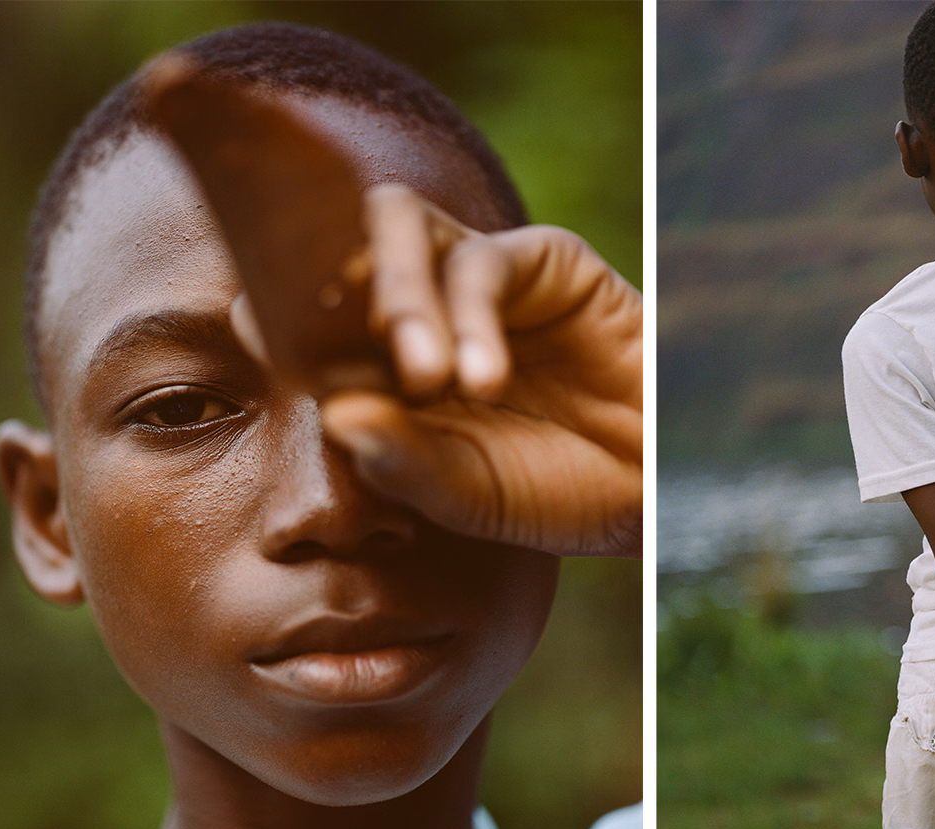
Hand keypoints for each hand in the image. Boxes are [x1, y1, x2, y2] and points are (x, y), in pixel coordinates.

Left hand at [306, 184, 641, 557]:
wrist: (658, 481)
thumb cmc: (558, 495)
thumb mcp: (470, 493)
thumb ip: (404, 460)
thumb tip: (331, 415)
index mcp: (380, 367)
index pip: (304, 318)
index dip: (279, 323)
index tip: (276, 358)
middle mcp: (419, 310)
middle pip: (337, 255)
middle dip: (329, 297)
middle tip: (352, 366)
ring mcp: (475, 279)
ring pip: (396, 227)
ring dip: (396, 296)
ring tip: (425, 376)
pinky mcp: (538, 260)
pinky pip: (478, 261)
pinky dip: (471, 319)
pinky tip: (487, 380)